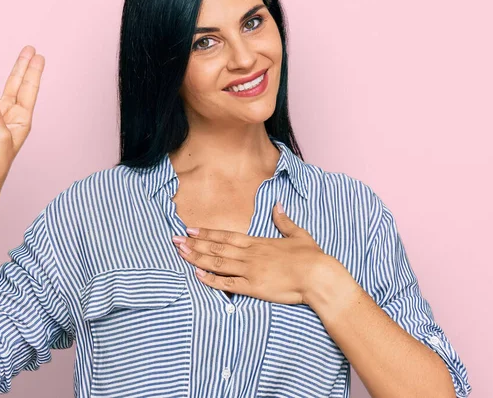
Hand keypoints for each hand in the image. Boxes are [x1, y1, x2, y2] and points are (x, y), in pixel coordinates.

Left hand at [172, 201, 343, 304]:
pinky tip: (197, 274)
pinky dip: (211, 279)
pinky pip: (227, 283)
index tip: (191, 229)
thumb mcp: (297, 234)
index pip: (227, 236)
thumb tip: (278, 205)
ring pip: (217, 263)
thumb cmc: (310, 256)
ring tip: (180, 252)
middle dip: (194, 244)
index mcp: (258, 242)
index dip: (207, 233)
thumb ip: (283, 221)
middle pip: (216, 248)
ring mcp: (250, 270)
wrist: (318, 276)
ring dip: (197, 257)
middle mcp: (250, 254)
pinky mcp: (253, 287)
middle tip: (174, 240)